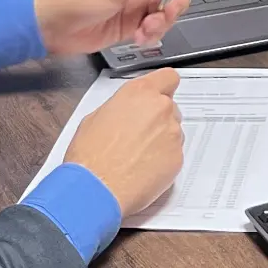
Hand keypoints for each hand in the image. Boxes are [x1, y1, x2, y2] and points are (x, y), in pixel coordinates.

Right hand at [64, 69, 185, 214]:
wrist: (95, 190)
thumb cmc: (90, 156)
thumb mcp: (95, 118)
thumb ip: (121, 107)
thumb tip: (127, 112)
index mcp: (139, 93)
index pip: (168, 77)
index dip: (163, 87)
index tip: (160, 94)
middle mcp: (160, 109)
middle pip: (170, 107)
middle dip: (158, 118)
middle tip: (138, 134)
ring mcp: (172, 134)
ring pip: (173, 131)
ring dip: (160, 140)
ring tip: (136, 156)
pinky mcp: (177, 158)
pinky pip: (173, 154)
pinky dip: (163, 160)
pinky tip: (142, 169)